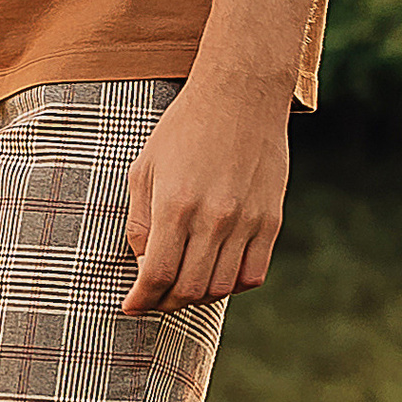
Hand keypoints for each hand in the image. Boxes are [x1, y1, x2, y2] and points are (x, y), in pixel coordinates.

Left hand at [123, 72, 290, 312]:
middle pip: (189, 289)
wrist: (240, 95)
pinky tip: (216, 273)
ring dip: (197, 295)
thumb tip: (144, 265)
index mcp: (176, 203)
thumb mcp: (146, 167)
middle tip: (154, 298)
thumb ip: (141, 221)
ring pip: (221, 287)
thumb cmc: (183, 128)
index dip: (142, 298)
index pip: (158, 274)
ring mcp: (246, 222)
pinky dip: (232, 284)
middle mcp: (213, 218)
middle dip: (165, 302)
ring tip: (182, 285)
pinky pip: (253, 274)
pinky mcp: (270, 221)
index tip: (131, 306)